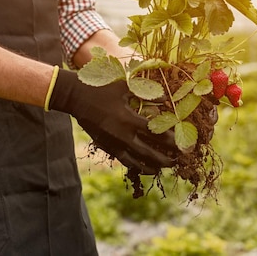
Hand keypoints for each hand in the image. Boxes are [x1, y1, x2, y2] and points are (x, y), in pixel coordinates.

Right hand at [48, 69, 177, 173]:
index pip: (154, 133)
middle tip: (177, 162)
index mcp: (127, 119)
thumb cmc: (101, 87)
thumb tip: (166, 98)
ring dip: (150, 167)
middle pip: (148, 153)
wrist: (75, 97)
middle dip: (164, 159)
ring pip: (134, 161)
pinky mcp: (105, 145)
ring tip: (161, 169)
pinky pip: (123, 160)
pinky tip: (142, 168)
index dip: (170, 140)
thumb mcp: (124, 86)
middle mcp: (121, 135)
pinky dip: (135, 166)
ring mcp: (112, 143)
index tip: (181, 144)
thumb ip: (145, 92)